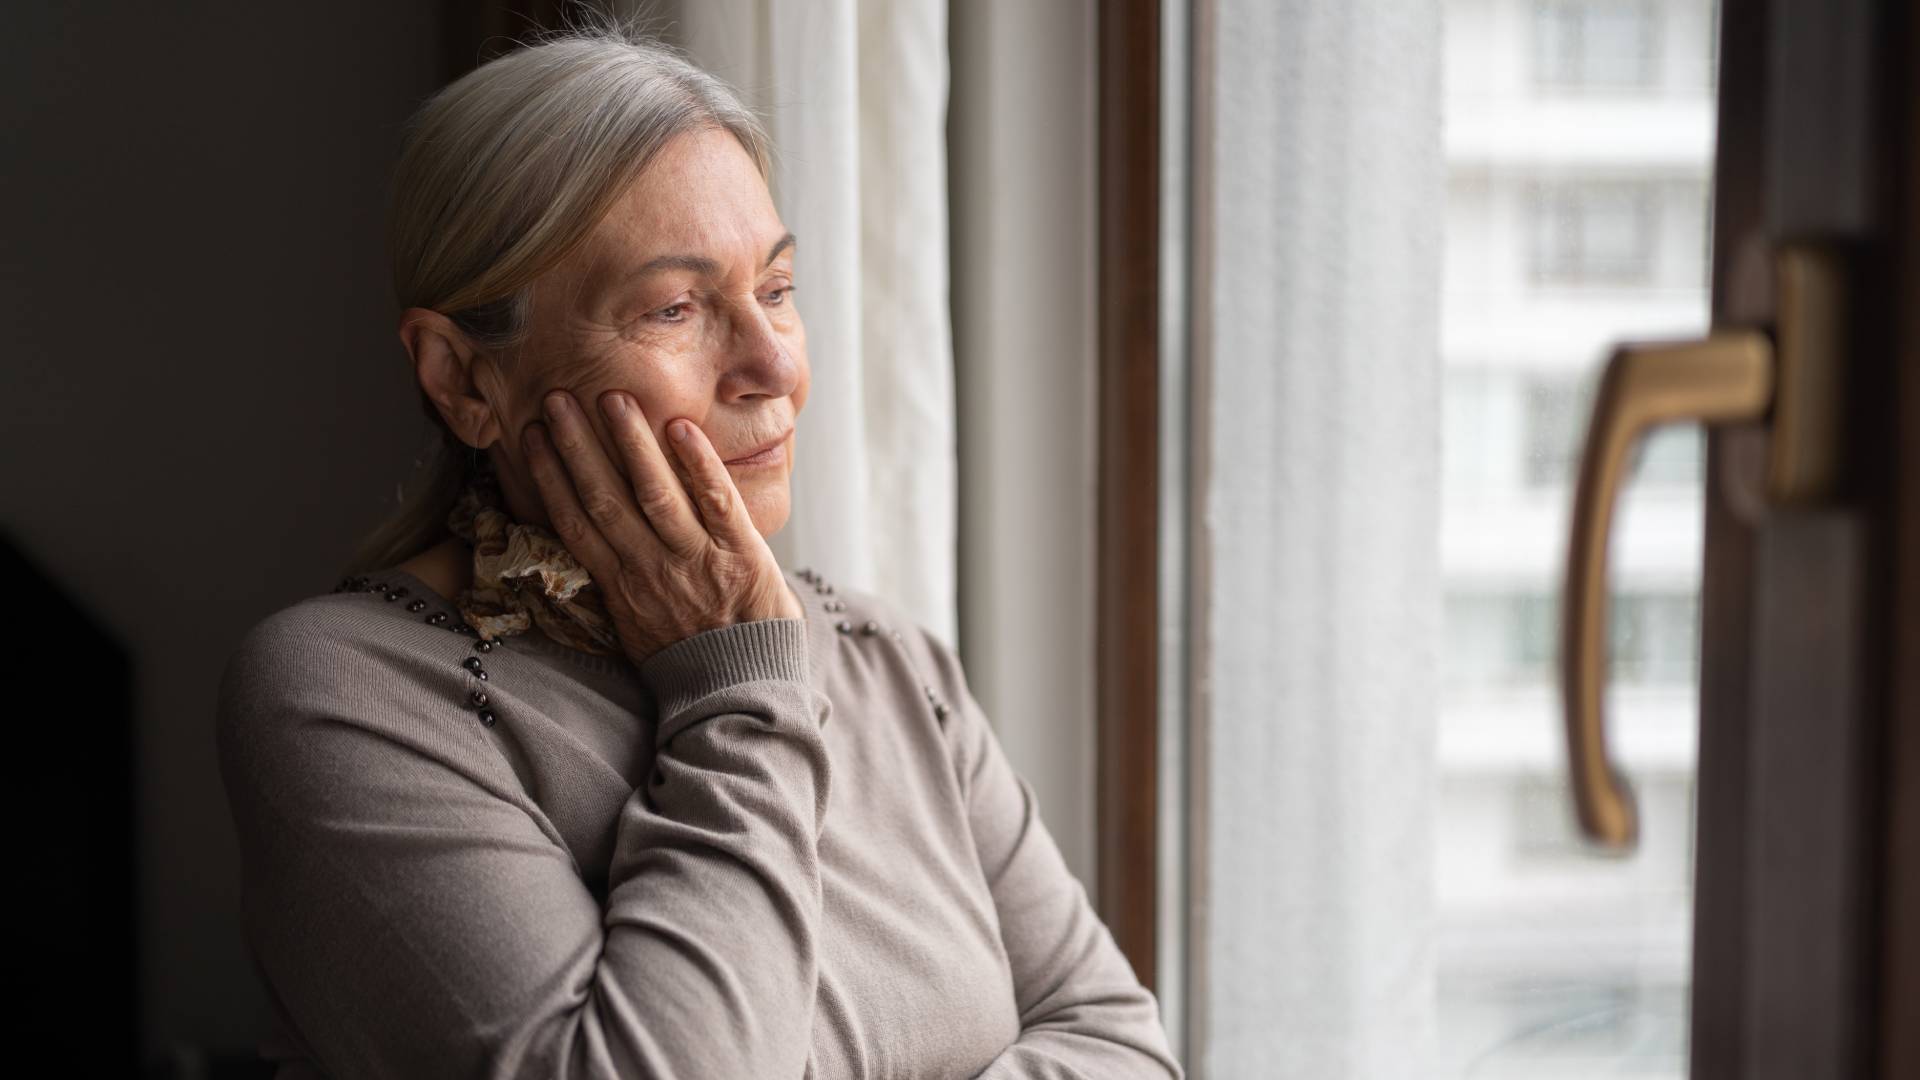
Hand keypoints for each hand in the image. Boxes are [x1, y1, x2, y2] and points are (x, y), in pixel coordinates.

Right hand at [520, 387, 804, 669]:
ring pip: (656, 492)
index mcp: (620, 584)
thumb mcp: (637, 621)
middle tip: (557, 397)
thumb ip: (616, 576)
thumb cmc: (690, 652)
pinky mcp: (742, 554)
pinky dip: (699, 464)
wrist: (743, 689)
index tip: (530, 435)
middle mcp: (650, 568)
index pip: (574, 521)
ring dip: (632, 442)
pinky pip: (717, 502)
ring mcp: (696, 559)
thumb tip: (590, 537)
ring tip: (613, 398)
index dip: (549, 476)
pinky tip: (681, 427)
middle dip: (578, 445)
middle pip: (605, 497)